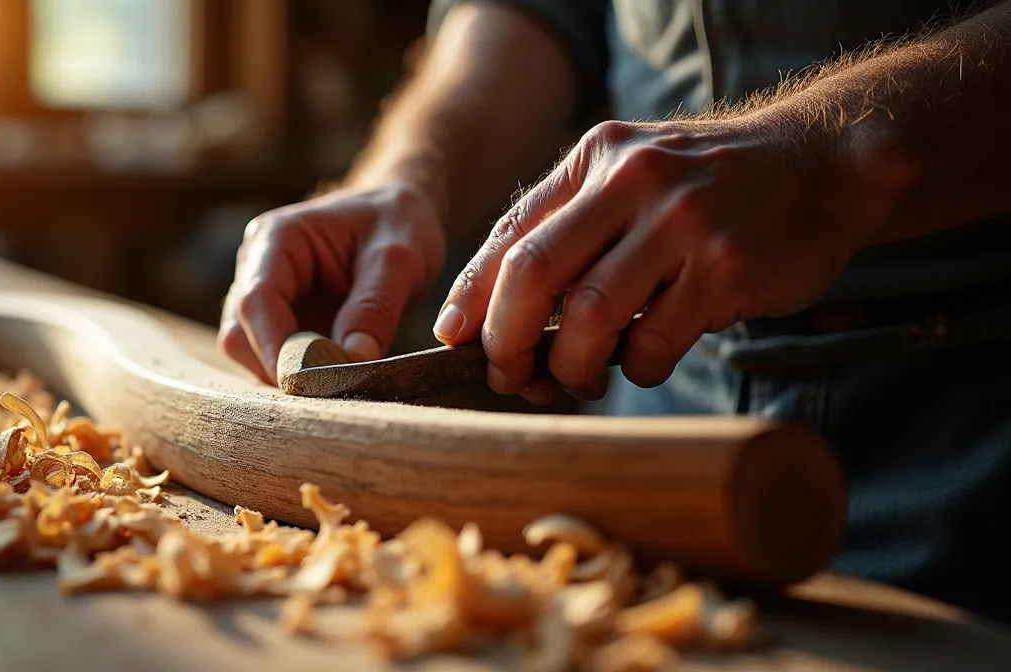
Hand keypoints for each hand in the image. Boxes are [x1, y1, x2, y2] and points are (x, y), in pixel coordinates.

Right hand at [220, 182, 446, 383]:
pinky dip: (299, 375)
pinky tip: (334, 378)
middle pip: (240, 334)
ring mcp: (264, 297)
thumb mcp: (399, 259)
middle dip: (279, 366)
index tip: (307, 384)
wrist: (399, 215)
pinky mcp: (279, 322)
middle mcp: (257, 267)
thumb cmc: (396, 222)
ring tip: (339, 382)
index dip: (275, 347)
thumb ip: (375, 307)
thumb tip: (354, 359)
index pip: (256, 301)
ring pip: (249, 352)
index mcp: (277, 239)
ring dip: (287, 375)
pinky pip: (272, 359)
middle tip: (333, 389)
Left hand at [434, 112, 879, 401]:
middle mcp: (633, 179)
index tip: (453, 338)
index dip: (472, 293)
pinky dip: (636, 368)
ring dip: (570, 365)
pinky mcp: (725, 269)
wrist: (828, 164)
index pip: (511, 231)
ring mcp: (682, 223)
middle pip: (533, 273)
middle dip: (505, 338)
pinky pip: (652, 342)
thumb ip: (571, 223)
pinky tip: (644, 360)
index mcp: (597, 156)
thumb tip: (493, 307)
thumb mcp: (635, 172)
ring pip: (588, 316)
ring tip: (578, 376)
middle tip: (507, 374)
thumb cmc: (713, 186)